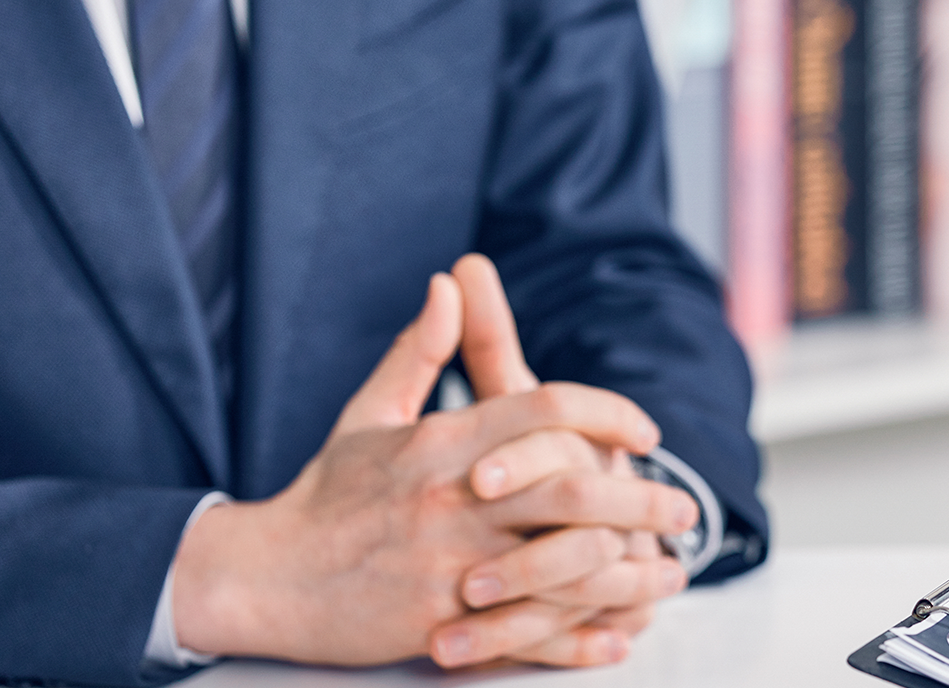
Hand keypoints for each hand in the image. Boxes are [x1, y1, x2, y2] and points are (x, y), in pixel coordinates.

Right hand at [168, 271, 696, 665]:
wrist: (264, 577)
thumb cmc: (324, 495)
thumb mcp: (369, 414)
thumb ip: (418, 351)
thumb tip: (449, 282)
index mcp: (441, 444)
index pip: (544, 407)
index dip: (607, 413)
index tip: (643, 432)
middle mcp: (452, 501)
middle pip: (571, 487)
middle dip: (641, 498)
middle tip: (683, 509)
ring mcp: (448, 567)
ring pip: (563, 565)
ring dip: (629, 571)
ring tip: (669, 574)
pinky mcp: (440, 626)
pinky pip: (529, 637)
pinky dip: (582, 640)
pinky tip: (621, 635)